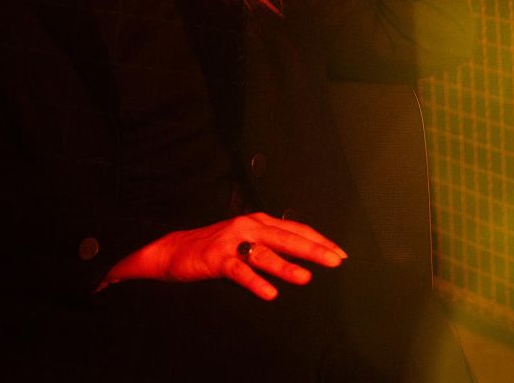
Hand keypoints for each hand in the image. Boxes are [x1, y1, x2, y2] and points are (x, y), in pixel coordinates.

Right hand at [104, 212, 346, 300]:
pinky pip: (239, 272)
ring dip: (285, 266)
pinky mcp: (216, 258)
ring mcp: (231, 241)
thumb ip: (271, 244)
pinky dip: (255, 282)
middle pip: (285, 238)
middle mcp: (247, 226)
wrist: (174, 249)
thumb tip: (304, 253)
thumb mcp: (246, 240)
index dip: (318, 240)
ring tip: (305, 278)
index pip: (294, 229)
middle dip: (312, 249)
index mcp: (257, 221)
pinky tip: (269, 293)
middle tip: (335, 261)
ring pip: (264, 254)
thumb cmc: (214, 247)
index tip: (339, 253)